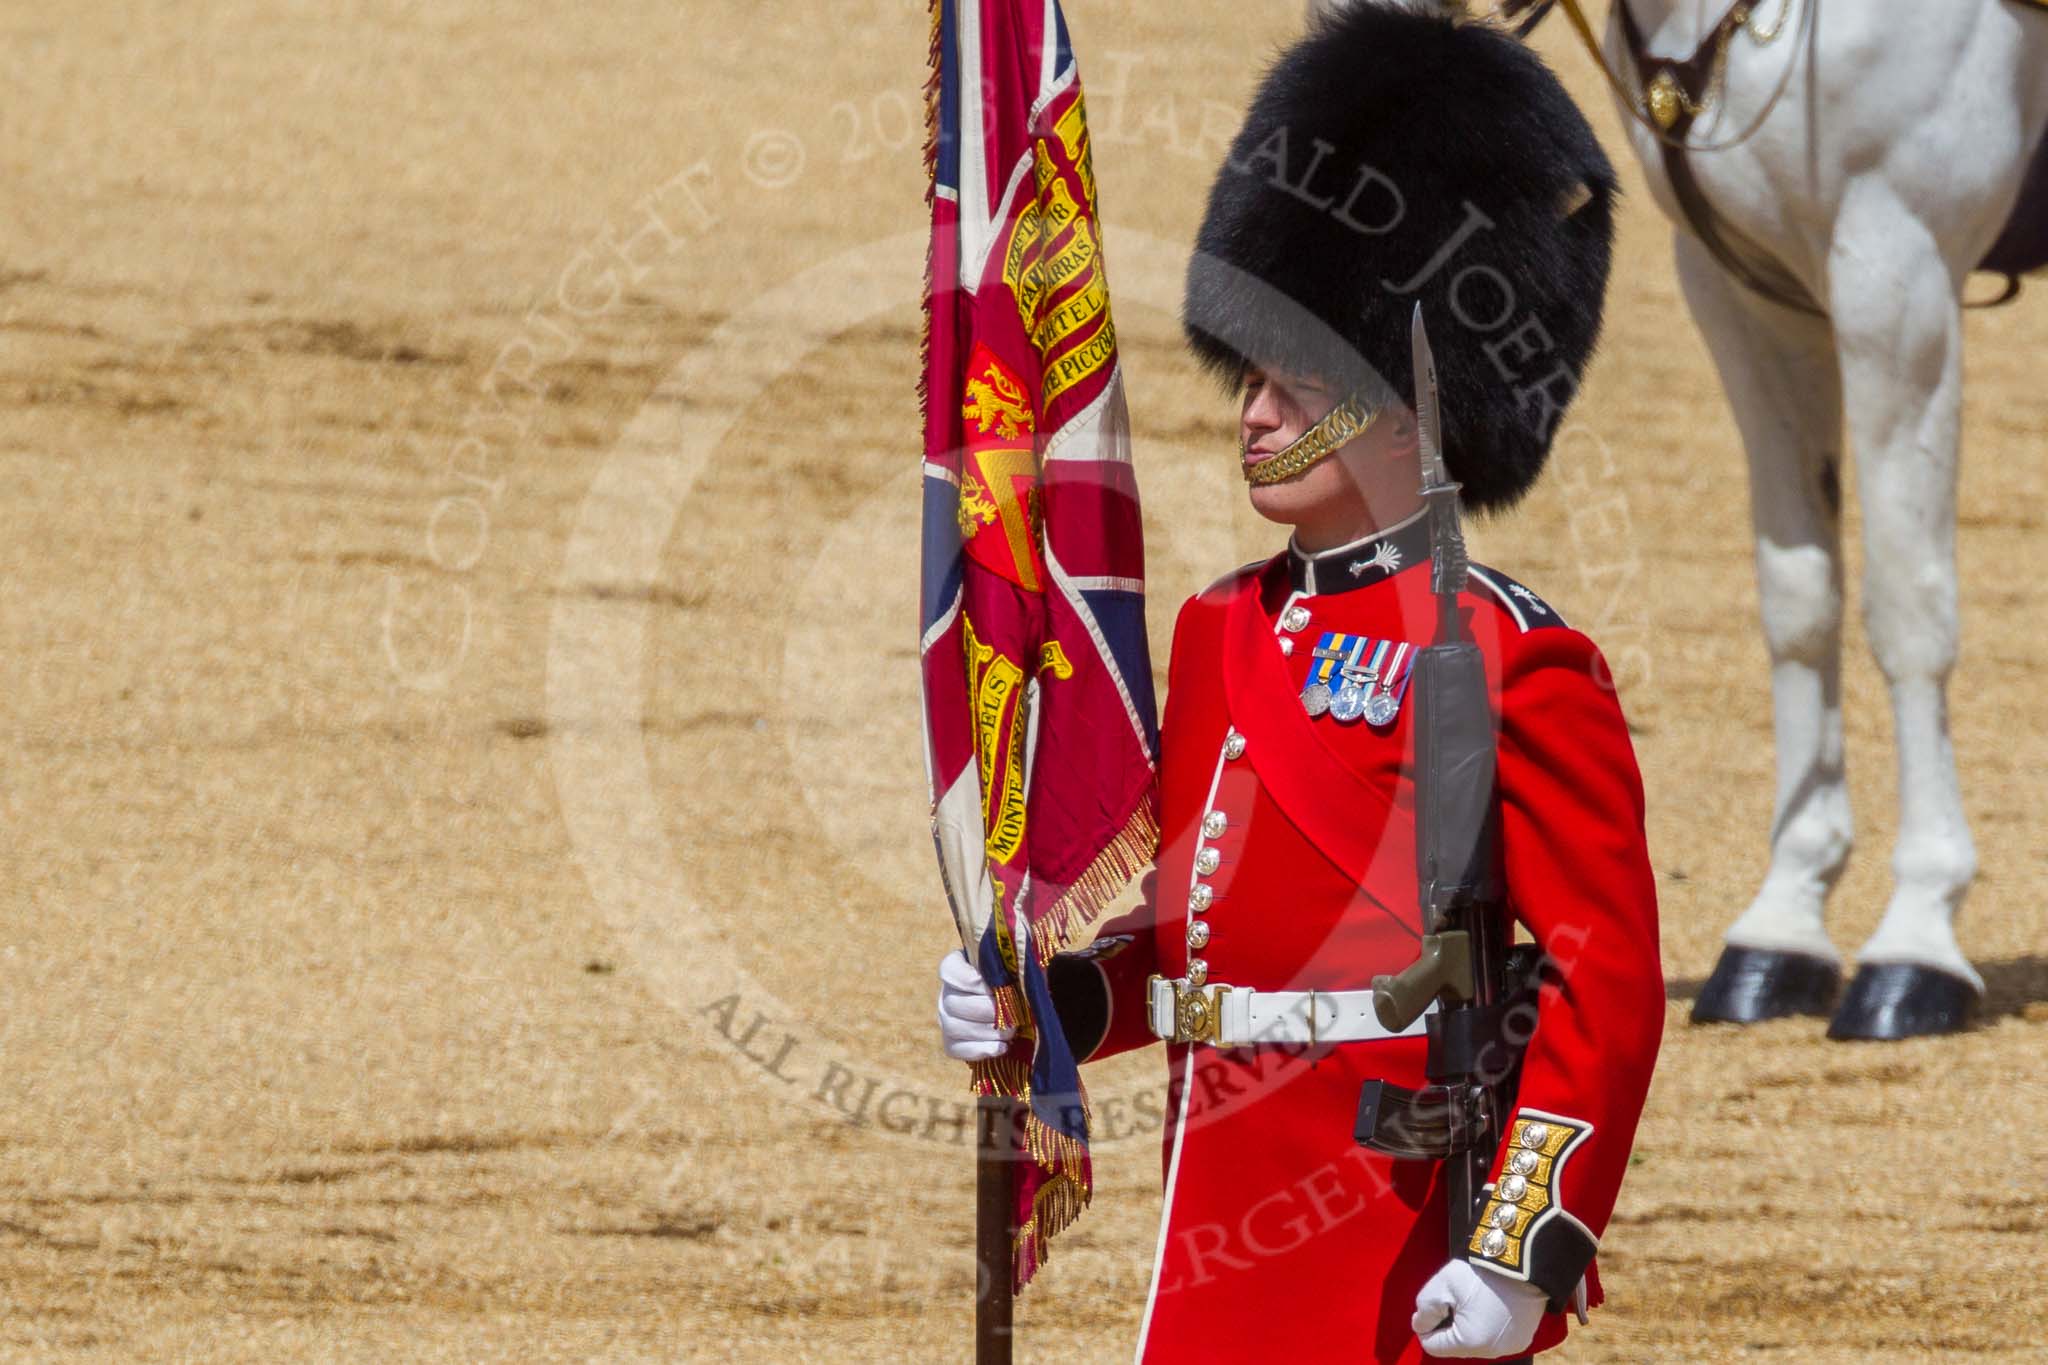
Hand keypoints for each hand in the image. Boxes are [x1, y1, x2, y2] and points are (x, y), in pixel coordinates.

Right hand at [936, 949, 1014, 1061]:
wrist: (1014, 1010)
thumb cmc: (1014, 981)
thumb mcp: (1012, 967)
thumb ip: (1013, 962)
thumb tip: (1025, 965)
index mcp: (956, 968)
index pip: (949, 970)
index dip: (970, 980)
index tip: (994, 985)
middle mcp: (945, 994)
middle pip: (955, 1003)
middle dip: (988, 1011)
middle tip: (1013, 1014)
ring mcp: (945, 1020)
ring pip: (955, 1027)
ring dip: (987, 1031)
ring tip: (1011, 1031)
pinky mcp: (951, 1043)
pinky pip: (957, 1049)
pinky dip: (982, 1050)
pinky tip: (1002, 1047)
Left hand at [1411, 1258, 1547, 1358]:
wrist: (1523, 1261)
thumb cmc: (1481, 1272)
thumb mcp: (1441, 1285)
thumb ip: (1424, 1310)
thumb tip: (1420, 1326)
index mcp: (1471, 1343)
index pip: (1433, 1346)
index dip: (1426, 1326)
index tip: (1433, 1305)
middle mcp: (1493, 1352)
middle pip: (1456, 1346)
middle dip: (1449, 1325)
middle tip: (1455, 1298)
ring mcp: (1511, 1346)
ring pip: (1475, 1342)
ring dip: (1468, 1326)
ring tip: (1474, 1299)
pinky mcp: (1523, 1338)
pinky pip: (1494, 1337)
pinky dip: (1487, 1325)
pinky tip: (1490, 1303)